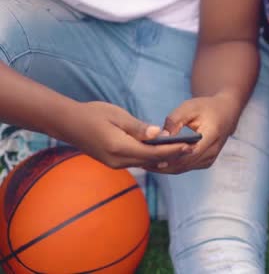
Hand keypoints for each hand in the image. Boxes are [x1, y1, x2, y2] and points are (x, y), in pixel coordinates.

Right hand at [59, 101, 191, 168]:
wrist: (67, 123)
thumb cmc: (92, 114)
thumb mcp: (117, 116)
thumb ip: (138, 127)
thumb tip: (158, 134)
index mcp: (119, 147)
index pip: (153, 153)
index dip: (172, 150)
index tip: (189, 145)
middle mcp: (117, 161)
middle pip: (151, 161)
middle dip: (171, 155)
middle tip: (191, 148)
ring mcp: (114, 164)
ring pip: (144, 163)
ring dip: (162, 158)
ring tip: (181, 150)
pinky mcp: (113, 163)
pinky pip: (136, 162)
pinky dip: (150, 158)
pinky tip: (162, 151)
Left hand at [146, 94, 240, 173]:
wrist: (224, 113)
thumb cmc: (205, 108)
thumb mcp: (190, 107)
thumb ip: (175, 121)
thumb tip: (160, 137)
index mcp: (212, 135)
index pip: (190, 152)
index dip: (171, 156)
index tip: (150, 155)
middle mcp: (213, 151)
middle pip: (184, 163)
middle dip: (162, 164)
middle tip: (139, 161)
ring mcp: (210, 159)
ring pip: (183, 168)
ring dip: (164, 168)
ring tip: (143, 162)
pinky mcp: (204, 162)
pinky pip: (185, 167)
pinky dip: (170, 166)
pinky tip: (154, 162)